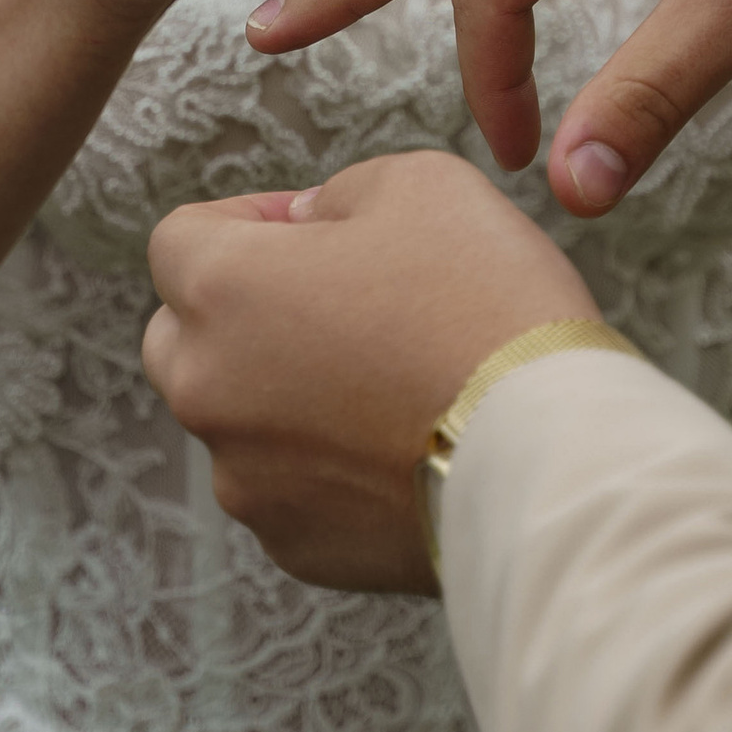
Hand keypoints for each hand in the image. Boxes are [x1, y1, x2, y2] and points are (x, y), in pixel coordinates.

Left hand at [144, 149, 596, 590]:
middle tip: (338, 304)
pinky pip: (288, 490)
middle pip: (183, 337)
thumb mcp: (423, 185)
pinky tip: (401, 445)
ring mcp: (247, 480)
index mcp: (222, 290)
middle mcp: (208, 391)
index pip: (180, 238)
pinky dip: (326, 467)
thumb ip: (340, 193)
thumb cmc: (486, 306)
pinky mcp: (296, 546)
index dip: (248, 221)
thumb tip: (309, 227)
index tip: (313, 230)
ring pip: (236, 421)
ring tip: (387, 382)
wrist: (551, 459)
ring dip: (283, 394)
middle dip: (241, 314)